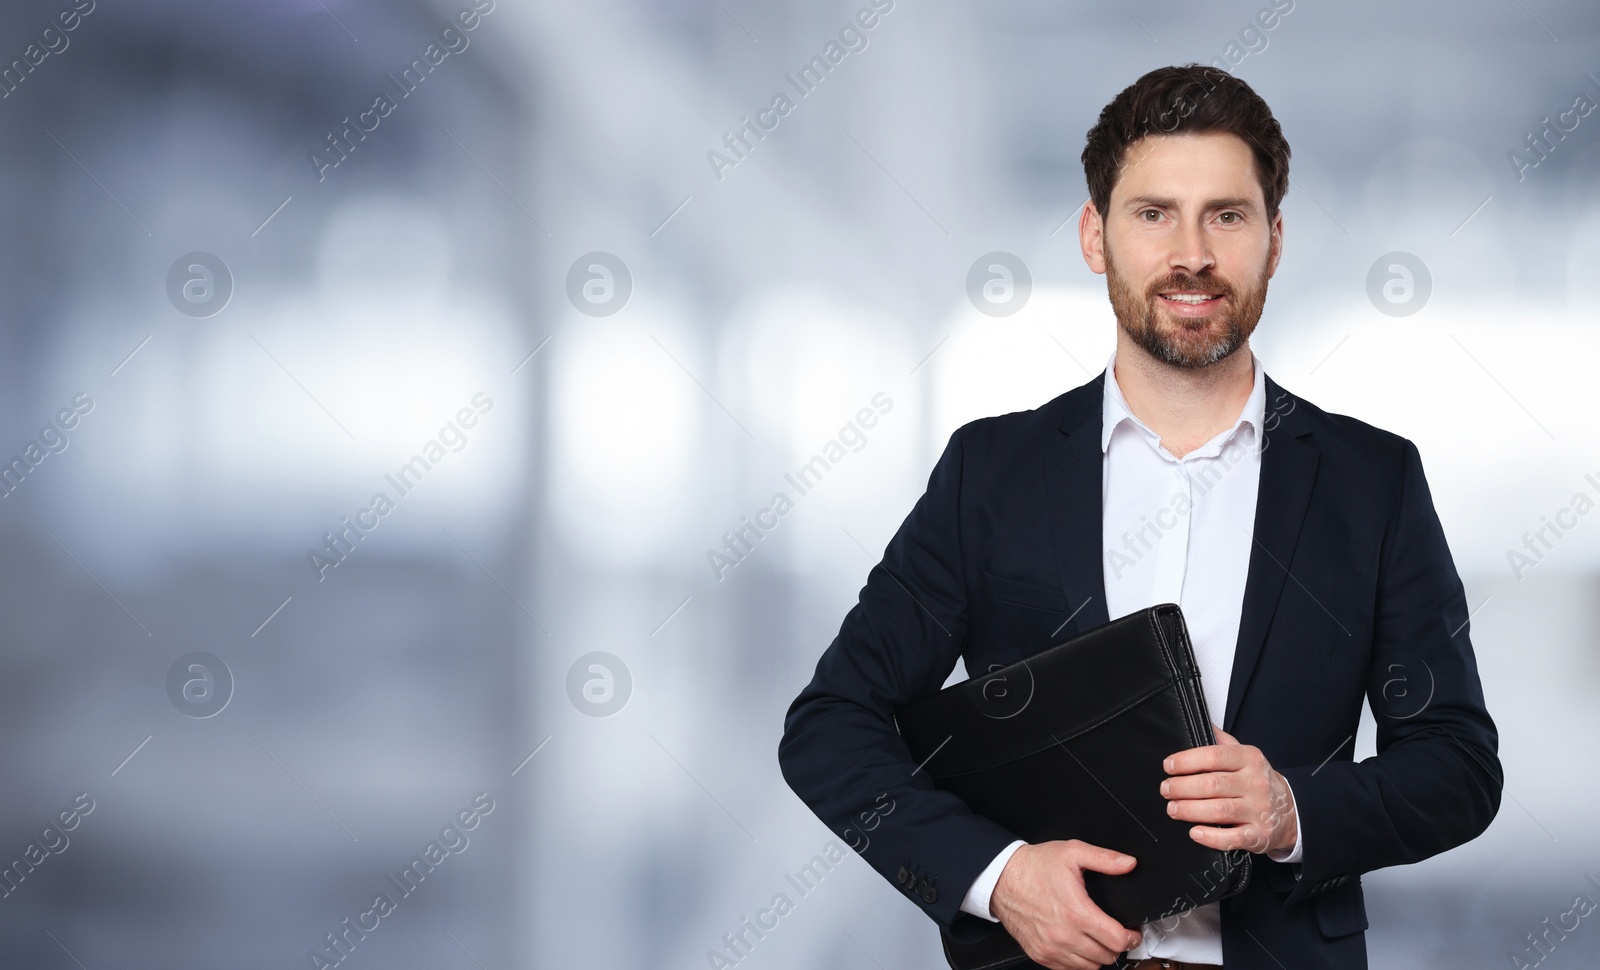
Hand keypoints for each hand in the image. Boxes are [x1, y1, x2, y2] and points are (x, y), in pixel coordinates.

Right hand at [988, 840, 1142, 969]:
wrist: (1001, 878)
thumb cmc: (1033, 867)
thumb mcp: (1072, 852)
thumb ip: (1104, 859)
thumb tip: (1128, 863)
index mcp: (1077, 912)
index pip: (1117, 940)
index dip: (1132, 938)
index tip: (1132, 932)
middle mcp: (1064, 935)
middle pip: (1107, 956)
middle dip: (1116, 945)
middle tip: (1115, 933)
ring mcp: (1051, 948)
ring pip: (1090, 967)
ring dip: (1098, 955)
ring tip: (1097, 939)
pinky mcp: (1040, 954)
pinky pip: (1069, 969)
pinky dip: (1078, 961)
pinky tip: (1078, 944)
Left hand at [1161, 724, 1296, 853]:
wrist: (1291, 811)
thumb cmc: (1258, 781)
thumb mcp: (1245, 755)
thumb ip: (1223, 742)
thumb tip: (1201, 724)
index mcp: (1250, 759)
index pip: (1214, 756)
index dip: (1187, 761)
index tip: (1169, 766)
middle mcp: (1255, 784)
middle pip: (1212, 784)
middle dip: (1182, 787)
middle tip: (1165, 789)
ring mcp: (1259, 811)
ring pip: (1219, 810)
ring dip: (1190, 810)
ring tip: (1173, 808)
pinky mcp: (1259, 836)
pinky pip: (1232, 838)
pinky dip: (1211, 837)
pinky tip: (1195, 833)